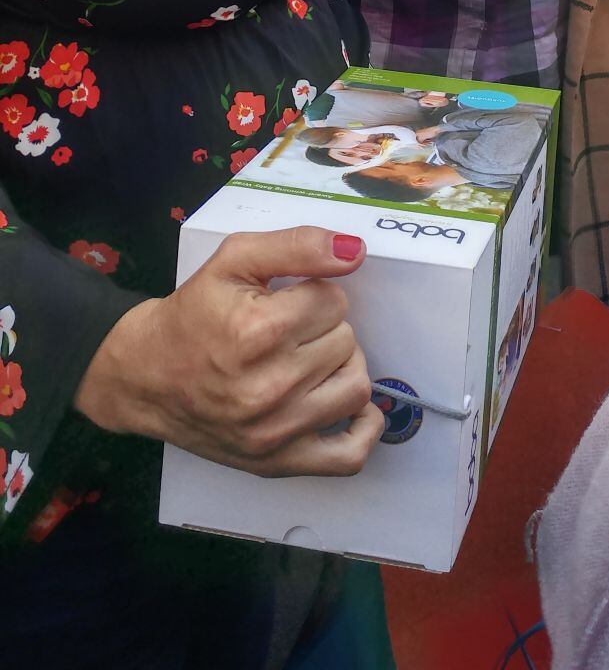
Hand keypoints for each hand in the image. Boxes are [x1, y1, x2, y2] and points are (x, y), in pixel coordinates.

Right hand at [75, 226, 384, 476]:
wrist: (145, 377)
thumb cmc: (192, 315)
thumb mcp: (233, 260)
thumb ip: (296, 245)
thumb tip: (354, 250)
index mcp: (258, 331)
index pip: (333, 299)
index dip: (314, 292)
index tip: (287, 300)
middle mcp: (270, 386)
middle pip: (346, 340)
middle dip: (324, 327)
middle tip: (289, 330)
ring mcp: (276, 431)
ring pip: (356, 385)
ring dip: (340, 366)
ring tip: (308, 359)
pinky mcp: (279, 462)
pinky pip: (349, 455)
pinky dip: (363, 430)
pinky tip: (342, 402)